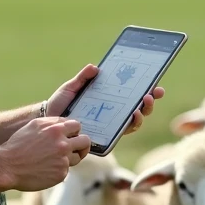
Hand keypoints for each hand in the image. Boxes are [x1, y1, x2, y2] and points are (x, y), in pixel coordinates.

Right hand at [0, 117, 90, 191]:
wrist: (7, 166)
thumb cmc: (17, 145)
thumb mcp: (33, 126)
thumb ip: (52, 124)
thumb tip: (65, 125)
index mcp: (56, 128)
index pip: (77, 126)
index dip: (74, 131)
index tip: (70, 136)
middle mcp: (62, 142)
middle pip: (85, 141)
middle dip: (82, 144)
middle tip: (77, 149)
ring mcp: (63, 159)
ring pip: (77, 157)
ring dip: (69, 158)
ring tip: (54, 160)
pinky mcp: (61, 173)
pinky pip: (66, 170)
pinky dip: (58, 170)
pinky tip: (45, 169)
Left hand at [45, 64, 165, 137]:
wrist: (49, 123)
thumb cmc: (60, 104)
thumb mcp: (71, 88)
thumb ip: (83, 78)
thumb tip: (95, 67)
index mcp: (109, 100)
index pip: (132, 95)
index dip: (147, 90)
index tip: (156, 83)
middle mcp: (113, 114)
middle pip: (139, 108)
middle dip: (150, 101)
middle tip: (152, 93)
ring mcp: (110, 126)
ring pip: (134, 121)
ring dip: (143, 113)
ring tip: (143, 104)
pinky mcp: (105, 137)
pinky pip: (122, 132)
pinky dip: (130, 124)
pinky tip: (132, 116)